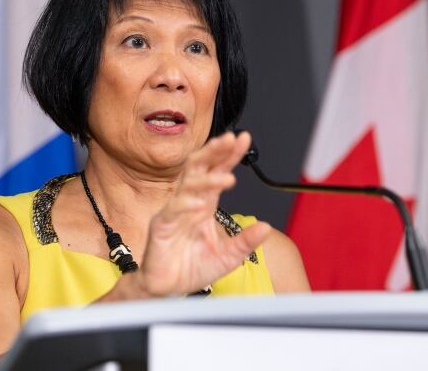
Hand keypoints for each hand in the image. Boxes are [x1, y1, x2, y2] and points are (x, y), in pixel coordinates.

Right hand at [134, 131, 271, 295]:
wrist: (168, 288)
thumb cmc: (192, 268)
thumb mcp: (228, 257)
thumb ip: (245, 241)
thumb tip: (266, 227)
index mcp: (205, 204)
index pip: (219, 172)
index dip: (230, 155)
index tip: (243, 139)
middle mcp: (189, 202)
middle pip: (200, 167)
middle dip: (215, 151)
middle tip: (230, 140)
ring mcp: (174, 211)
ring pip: (188, 184)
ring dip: (207, 178)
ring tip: (227, 178)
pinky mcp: (161, 225)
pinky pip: (173, 209)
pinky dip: (186, 204)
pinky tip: (199, 203)